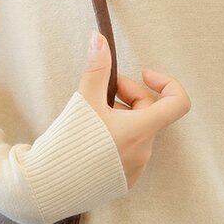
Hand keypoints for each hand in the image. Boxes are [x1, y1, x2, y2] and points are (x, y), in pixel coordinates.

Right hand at [78, 30, 190, 188]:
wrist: (45, 186)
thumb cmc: (67, 142)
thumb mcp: (84, 100)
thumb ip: (96, 68)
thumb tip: (99, 38)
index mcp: (140, 131)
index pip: (177, 102)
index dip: (166, 82)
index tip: (144, 75)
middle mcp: (143, 152)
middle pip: (149, 112)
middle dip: (128, 95)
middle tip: (100, 91)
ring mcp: (134, 170)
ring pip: (138, 131)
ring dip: (121, 116)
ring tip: (92, 116)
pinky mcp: (123, 181)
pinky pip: (129, 150)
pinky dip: (116, 136)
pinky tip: (92, 138)